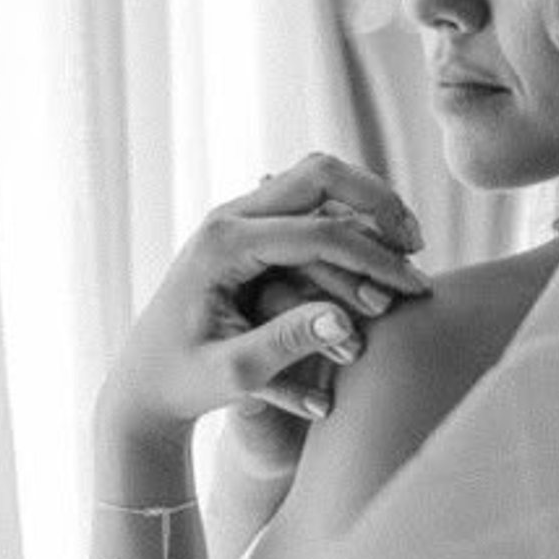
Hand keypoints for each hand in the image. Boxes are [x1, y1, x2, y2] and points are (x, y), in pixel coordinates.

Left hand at [97, 153, 427, 456]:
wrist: (142, 385)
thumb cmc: (183, 384)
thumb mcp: (232, 376)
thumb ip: (286, 346)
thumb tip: (344, 320)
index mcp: (223, 245)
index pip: (319, 231)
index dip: (374, 257)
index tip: (414, 287)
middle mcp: (228, 217)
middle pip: (320, 174)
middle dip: (378, 203)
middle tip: (416, 244)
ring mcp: (236, 218)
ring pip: (316, 180)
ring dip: (366, 204)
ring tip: (408, 245)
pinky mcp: (246, 232)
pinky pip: (306, 202)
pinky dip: (347, 216)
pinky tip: (377, 248)